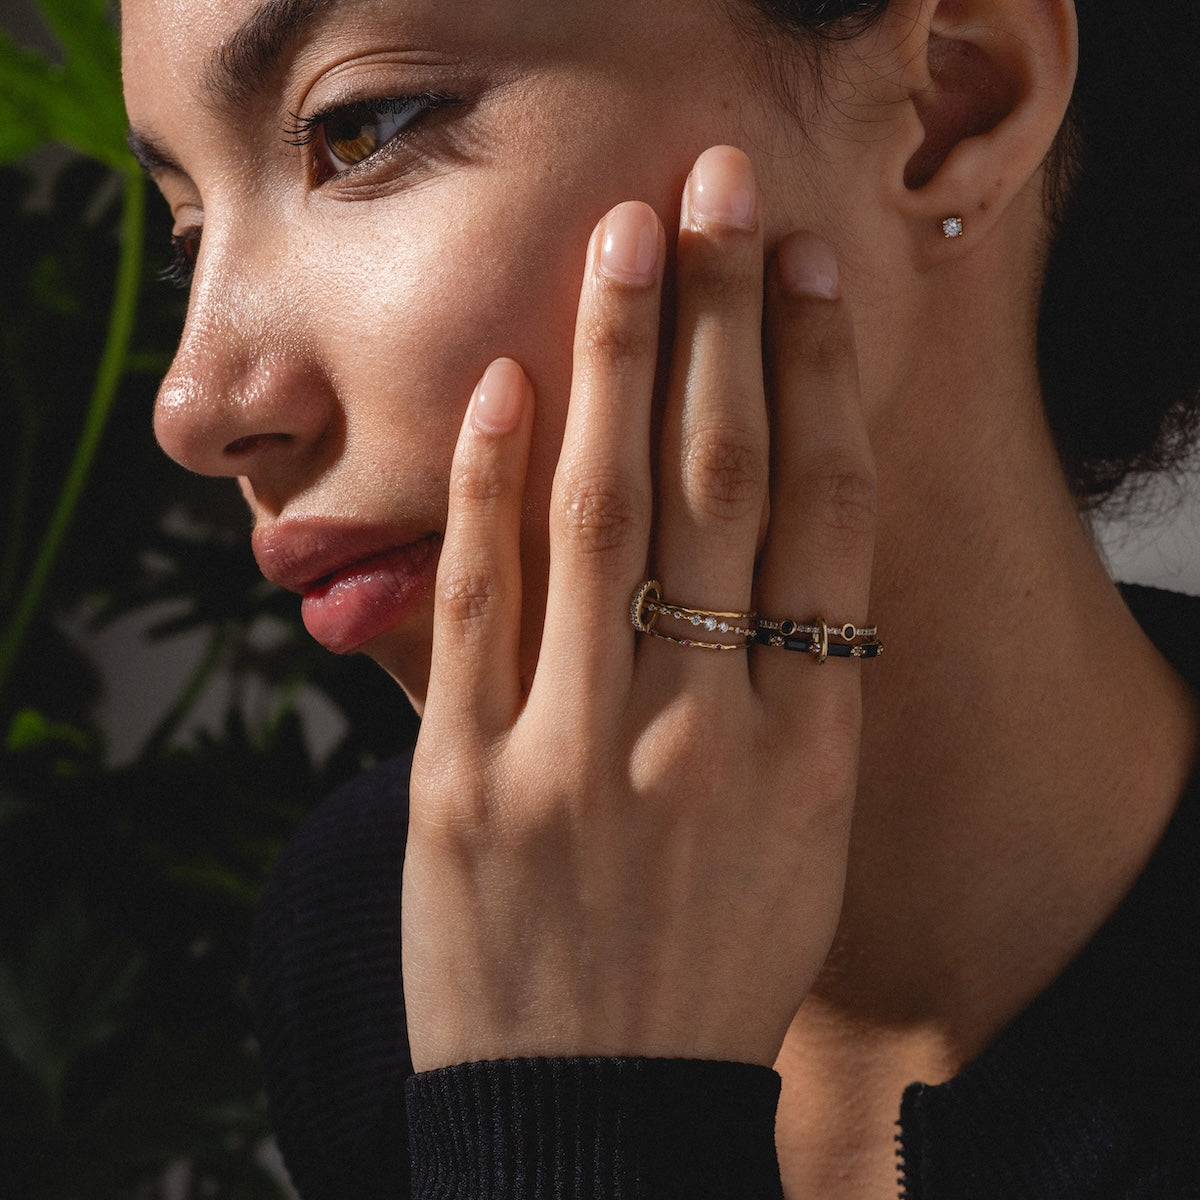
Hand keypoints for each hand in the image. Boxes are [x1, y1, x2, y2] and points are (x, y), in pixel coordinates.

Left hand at [403, 146, 875, 1073]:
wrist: (594, 1116)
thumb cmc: (710, 968)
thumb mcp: (797, 837)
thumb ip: (789, 693)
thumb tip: (762, 541)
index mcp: (806, 748)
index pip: (823, 519)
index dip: (818, 380)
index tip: (804, 272)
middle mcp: (702, 733)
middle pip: (716, 485)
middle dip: (718, 322)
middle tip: (711, 191)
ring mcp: (573, 759)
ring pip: (601, 520)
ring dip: (611, 365)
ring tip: (621, 244)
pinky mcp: (463, 787)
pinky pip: (480, 610)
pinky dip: (493, 491)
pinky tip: (510, 389)